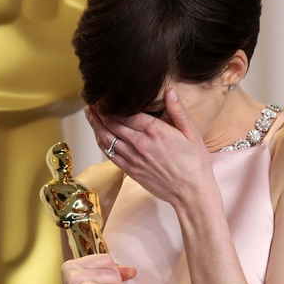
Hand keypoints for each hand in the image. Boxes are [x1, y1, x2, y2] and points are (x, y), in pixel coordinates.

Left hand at [86, 89, 214, 206]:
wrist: (191, 192)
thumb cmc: (195, 162)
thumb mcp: (192, 133)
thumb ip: (178, 111)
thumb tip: (170, 91)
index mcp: (155, 131)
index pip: (126, 113)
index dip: (112, 103)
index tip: (104, 95)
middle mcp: (141, 143)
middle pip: (113, 123)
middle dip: (100, 111)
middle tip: (92, 101)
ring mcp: (134, 158)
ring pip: (108, 138)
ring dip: (96, 125)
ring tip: (89, 114)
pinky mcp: (131, 170)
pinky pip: (110, 155)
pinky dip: (102, 143)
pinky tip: (98, 135)